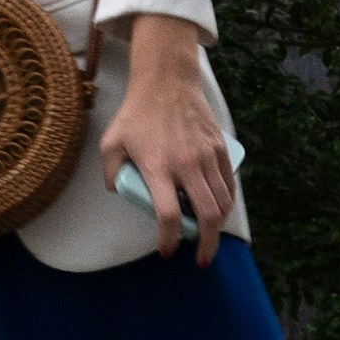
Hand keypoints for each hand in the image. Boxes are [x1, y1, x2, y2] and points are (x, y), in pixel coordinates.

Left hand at [99, 12, 230, 261]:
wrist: (166, 81)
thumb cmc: (136, 113)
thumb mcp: (111, 142)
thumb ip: (111, 171)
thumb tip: (119, 192)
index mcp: (158, 167)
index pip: (168, 214)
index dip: (168, 239)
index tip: (166, 252)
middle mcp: (186, 164)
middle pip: (206, 214)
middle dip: (206, 243)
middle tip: (201, 257)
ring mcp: (206, 156)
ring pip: (222, 201)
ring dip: (218, 225)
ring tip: (209, 236)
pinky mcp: (219, 147)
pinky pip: (228, 183)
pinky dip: (227, 202)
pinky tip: (220, 210)